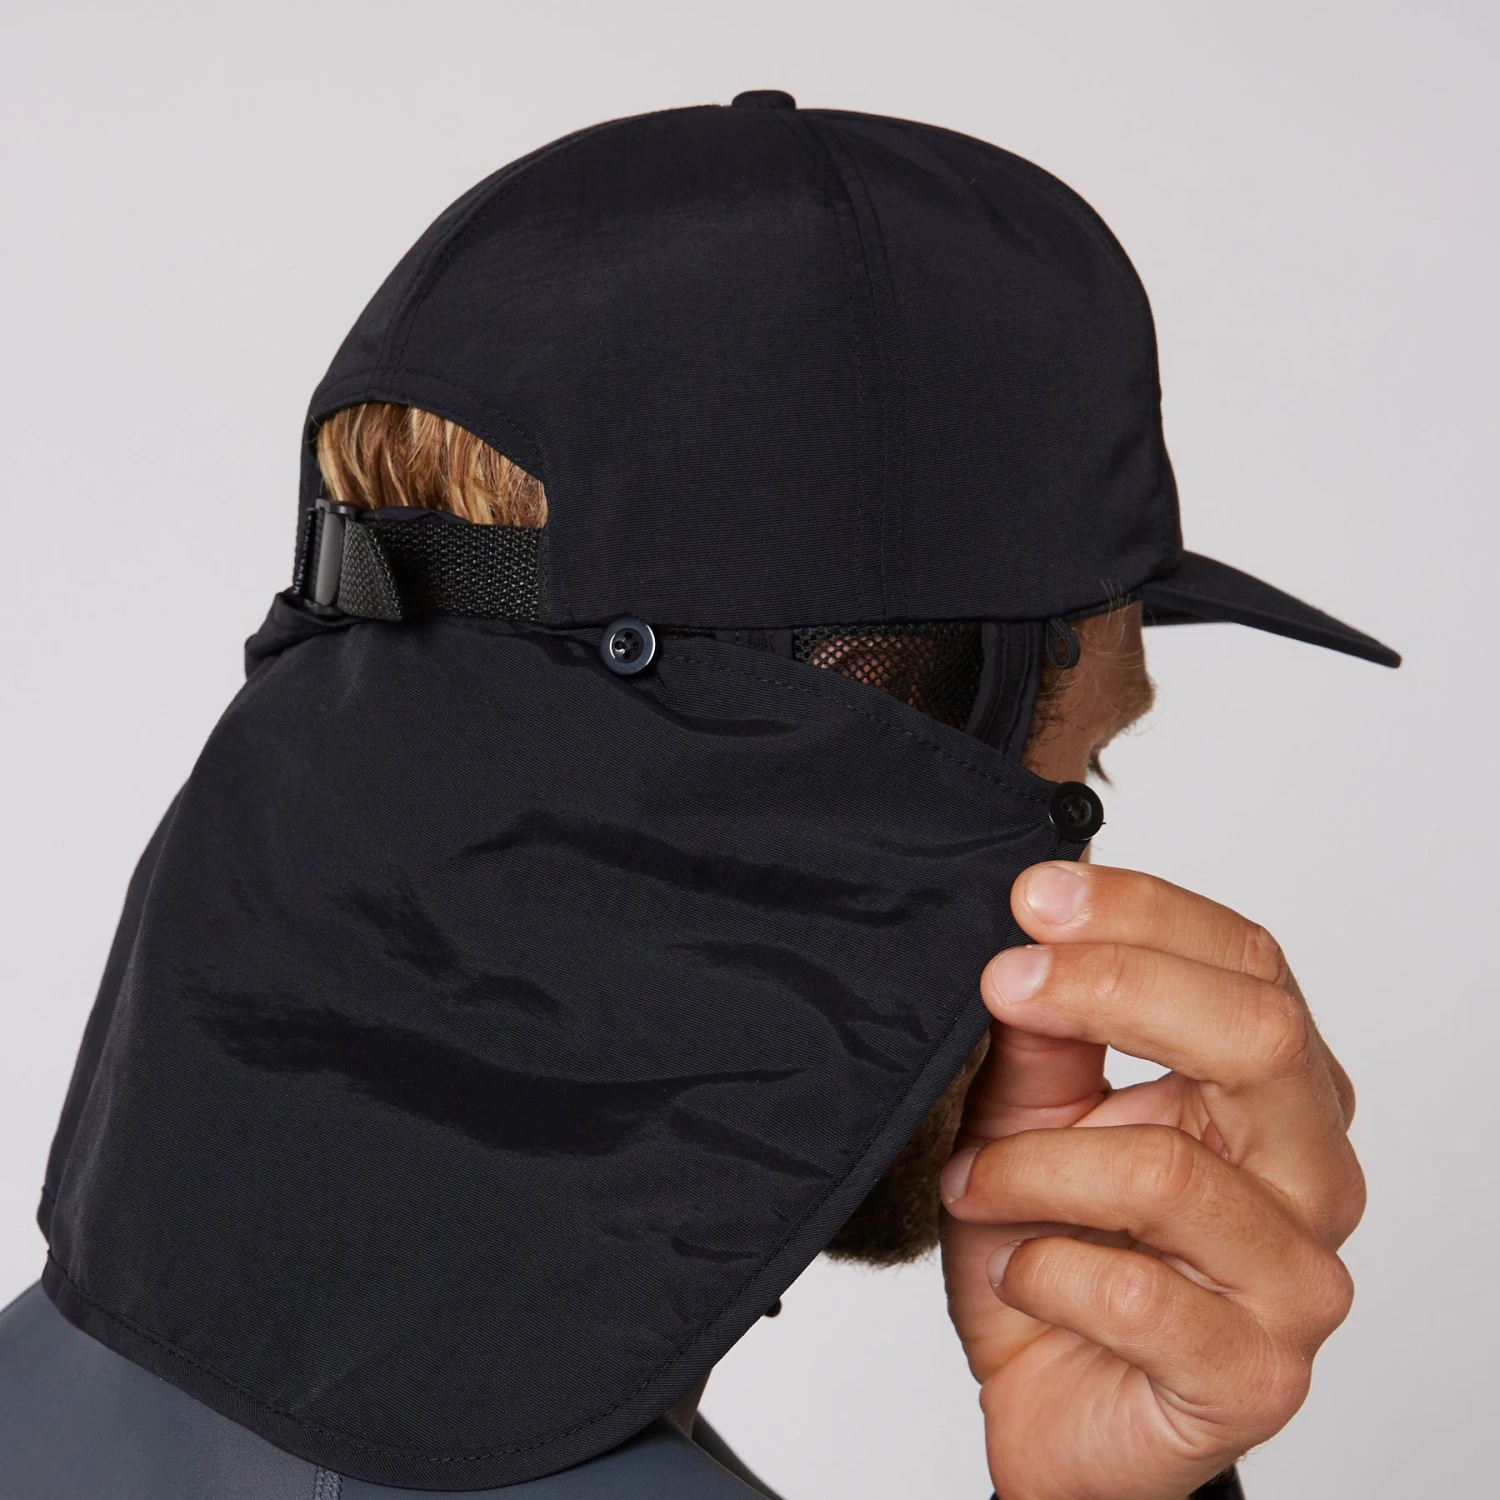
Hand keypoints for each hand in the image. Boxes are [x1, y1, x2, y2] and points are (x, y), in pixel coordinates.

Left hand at [940, 861, 1362, 1499]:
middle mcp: (1310, 1170)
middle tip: (1001, 982)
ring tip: (973, 1181)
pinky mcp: (1257, 1373)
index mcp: (1271, 1088)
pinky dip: (1042, 1269)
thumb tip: (1032, 936)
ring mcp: (1296, 1277)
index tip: (1034, 896)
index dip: (1140, 913)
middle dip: (1112, 990)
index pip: (1246, 961)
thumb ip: (1039, 1038)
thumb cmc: (1051, 1249)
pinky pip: (1134, 1295)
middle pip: (1257, 1034)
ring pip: (1170, 1169)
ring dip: (1035, 1163)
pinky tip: (1018, 1271)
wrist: (1051, 1401)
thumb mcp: (1024, 1118)